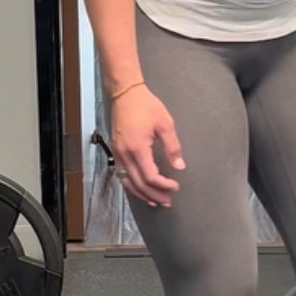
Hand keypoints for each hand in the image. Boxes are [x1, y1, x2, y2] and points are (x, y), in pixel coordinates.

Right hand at [111, 85, 185, 207]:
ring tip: (154, 201)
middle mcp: (125, 154)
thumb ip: (173, 147)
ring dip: (142, 194)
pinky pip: (122, 174)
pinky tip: (140, 188)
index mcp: (138, 149)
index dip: (163, 185)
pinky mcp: (116, 151)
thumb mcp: (165, 124)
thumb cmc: (145, 105)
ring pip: (128, 182)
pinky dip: (132, 185)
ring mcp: (118, 153)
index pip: (150, 176)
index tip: (174, 186)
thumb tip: (179, 166)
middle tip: (167, 201)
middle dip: (154, 195)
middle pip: (138, 184)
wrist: (126, 94)